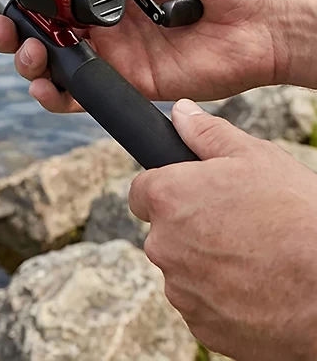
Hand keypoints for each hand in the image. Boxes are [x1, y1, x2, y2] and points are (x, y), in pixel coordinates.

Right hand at [0, 0, 279, 112]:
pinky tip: (45, 86)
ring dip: (22, 59)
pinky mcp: (124, 83)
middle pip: (32, 28)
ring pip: (46, 62)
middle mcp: (95, 20)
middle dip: (3, 28)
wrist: (260, 14)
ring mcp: (108, 53)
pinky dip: (52, 95)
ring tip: (24, 50)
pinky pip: (78, 94)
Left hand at [129, 100, 316, 359]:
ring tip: (253, 257)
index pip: (142, 191)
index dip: (167, 190)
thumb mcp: (254, 156)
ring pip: (183, 270)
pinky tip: (256, 287)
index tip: (192, 195)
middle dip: (189, 227)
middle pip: (163, 232)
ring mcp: (181, 289)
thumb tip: (180, 113)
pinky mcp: (202, 326)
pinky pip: (201, 305)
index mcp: (168, 197)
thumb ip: (206, 132)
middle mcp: (163, 244)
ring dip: (205, 264)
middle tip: (235, 225)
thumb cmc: (296, 214)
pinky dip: (222, 298)